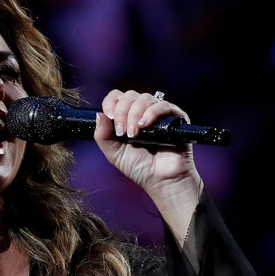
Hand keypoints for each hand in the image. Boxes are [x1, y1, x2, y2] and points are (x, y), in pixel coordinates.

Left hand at [95, 89, 203, 242]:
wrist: (160, 180)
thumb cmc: (139, 167)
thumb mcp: (114, 153)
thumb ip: (102, 136)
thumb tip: (98, 114)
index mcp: (127, 117)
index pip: (117, 97)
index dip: (111, 103)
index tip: (109, 116)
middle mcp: (142, 112)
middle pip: (129, 95)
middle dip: (122, 112)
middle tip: (123, 133)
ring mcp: (159, 113)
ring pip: (144, 98)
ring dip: (135, 114)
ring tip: (134, 134)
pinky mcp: (176, 117)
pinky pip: (163, 105)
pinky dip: (151, 113)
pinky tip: (145, 126)